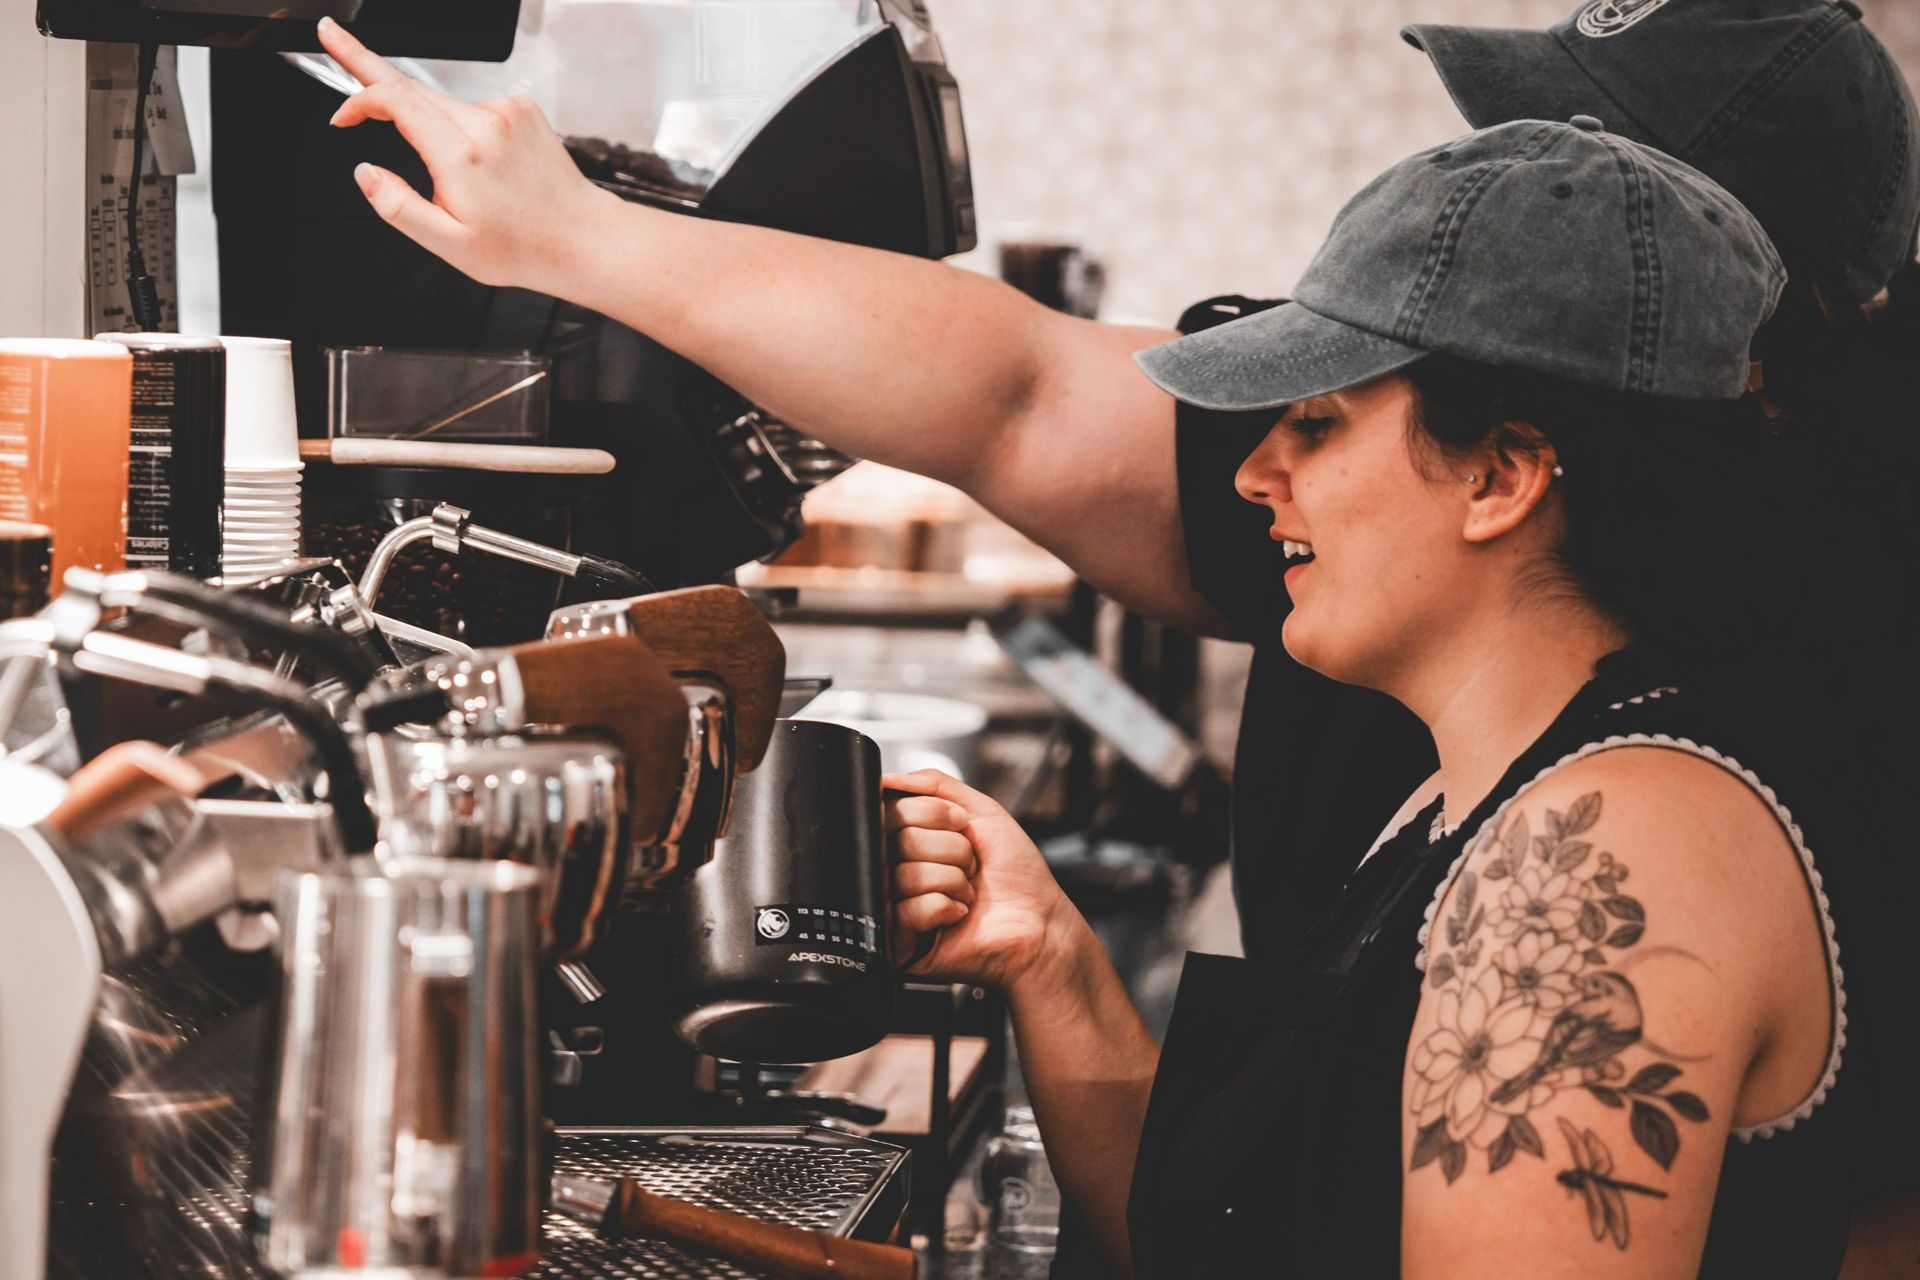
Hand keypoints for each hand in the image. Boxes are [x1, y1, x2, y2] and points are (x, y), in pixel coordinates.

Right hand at [316, 17, 615, 292]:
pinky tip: (484, 168)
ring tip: (458, 178)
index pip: (394, 98)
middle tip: (331, 37)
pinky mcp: (522, 108)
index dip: (356, 95)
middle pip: (412, 86)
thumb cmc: (522, 247)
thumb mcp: (449, 243)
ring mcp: (506, 111)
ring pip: (442, 103)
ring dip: (426, 122)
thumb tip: (364, 173)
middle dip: (367, 65)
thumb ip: (398, 207)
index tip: (339, 111)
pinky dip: (462, 129)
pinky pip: (473, 110)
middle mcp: (483, 123)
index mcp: (460, 154)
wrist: (582, 238)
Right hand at [885, 769, 1072, 990]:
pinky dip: (943, 907)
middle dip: (951, 849)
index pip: (893, 809)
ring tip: (968, 892)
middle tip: (971, 864)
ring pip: (904, 874)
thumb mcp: (981, 810)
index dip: (933, 813)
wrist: (1040, 922)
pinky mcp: (903, 940)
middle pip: (898, 839)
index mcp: (914, 838)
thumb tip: (887, 778)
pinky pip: (906, 910)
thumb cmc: (1017, 873)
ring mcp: (900, 905)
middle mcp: (902, 868)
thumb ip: (935, 785)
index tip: (962, 825)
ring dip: (952, 880)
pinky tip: (958, 914)